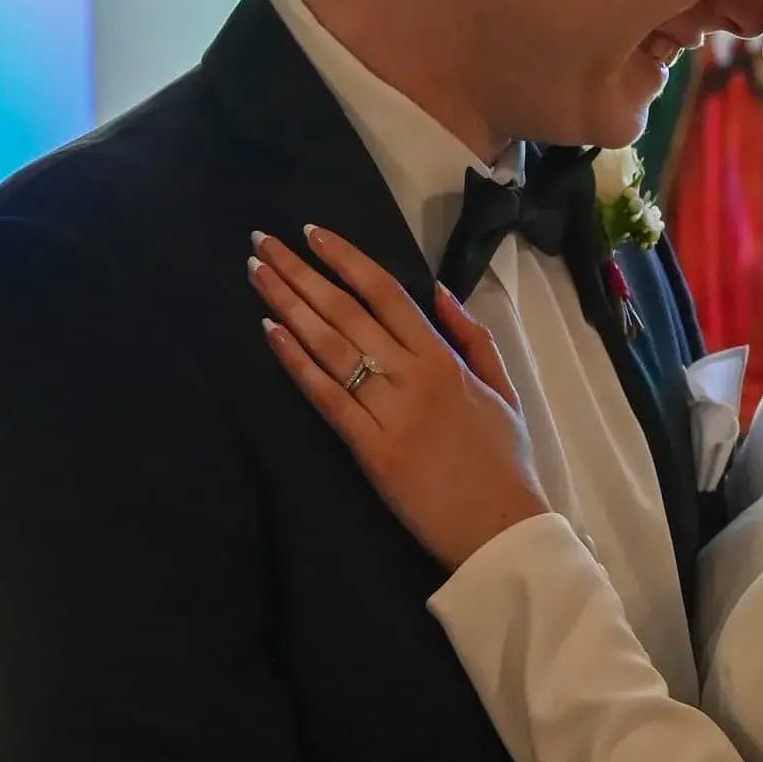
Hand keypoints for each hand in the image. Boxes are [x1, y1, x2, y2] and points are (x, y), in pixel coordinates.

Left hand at [248, 228, 548, 568]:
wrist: (502, 527)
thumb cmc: (506, 461)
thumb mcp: (502, 388)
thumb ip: (472, 336)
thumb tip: (439, 291)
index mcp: (444, 357)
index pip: (386, 292)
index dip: (346, 259)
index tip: (311, 234)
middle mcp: (413, 375)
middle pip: (346, 311)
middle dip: (300, 273)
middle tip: (262, 242)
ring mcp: (389, 412)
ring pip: (330, 346)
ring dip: (287, 306)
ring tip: (256, 274)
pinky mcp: (371, 449)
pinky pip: (326, 397)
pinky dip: (296, 363)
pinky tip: (268, 333)